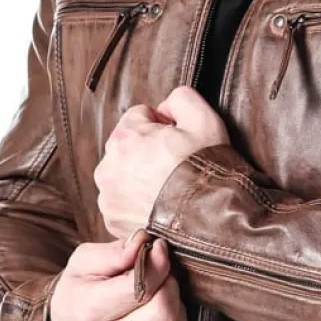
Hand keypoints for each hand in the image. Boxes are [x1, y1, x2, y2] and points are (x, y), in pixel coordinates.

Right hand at [48, 230, 192, 320]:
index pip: (141, 288)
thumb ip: (114, 251)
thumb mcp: (83, 264)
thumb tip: (144, 242)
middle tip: (162, 278)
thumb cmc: (78, 296)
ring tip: (162, 301)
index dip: (158, 264)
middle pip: (164, 312)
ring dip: (178, 311)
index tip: (158, 251)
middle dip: (170, 286)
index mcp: (87, 311)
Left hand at [94, 86, 229, 238]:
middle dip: (148, 151)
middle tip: (176, 167)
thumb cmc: (207, 171)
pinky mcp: (113, 221)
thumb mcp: (204, 119)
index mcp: (125, 136)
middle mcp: (108, 166)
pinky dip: (137, 204)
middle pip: (127, 146)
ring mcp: (108, 197)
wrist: (211, 222)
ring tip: (168, 190)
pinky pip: (123, 203)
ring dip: (140, 178)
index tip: (180, 141)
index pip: (140, 115)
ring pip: (123, 175)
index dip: (164, 126)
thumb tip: (165, 107)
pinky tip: (160, 207)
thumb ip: (180, 99)